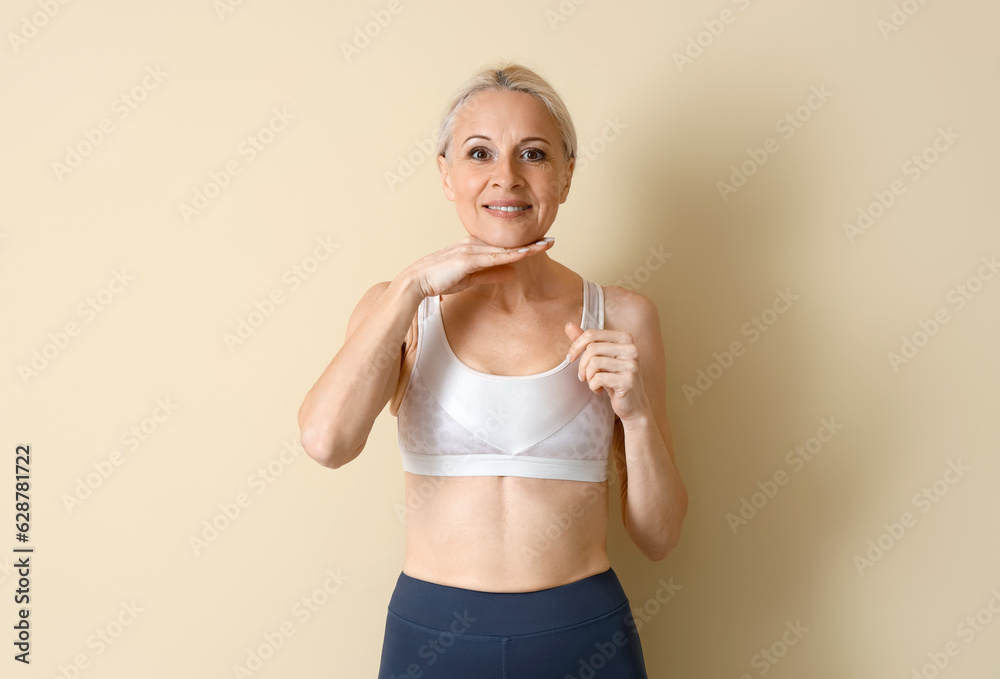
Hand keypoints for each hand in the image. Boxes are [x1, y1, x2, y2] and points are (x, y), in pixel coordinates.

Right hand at [403, 235, 554, 298]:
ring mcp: (470, 250)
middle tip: (552, 240)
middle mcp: (474, 244)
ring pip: (504, 248)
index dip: (523, 245)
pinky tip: (524, 254)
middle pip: (508, 243)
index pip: (503, 245)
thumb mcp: (470, 278)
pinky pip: (493, 257)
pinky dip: (510, 255)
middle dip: (530, 242)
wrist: (417, 281)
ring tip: (545, 245)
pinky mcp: (466, 259)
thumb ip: (490, 274)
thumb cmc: (440, 279)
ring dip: (525, 247)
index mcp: (474, 247)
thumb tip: (511, 273)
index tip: (541, 244)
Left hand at [564, 322, 649, 422]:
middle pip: (592, 348)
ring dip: (588, 377)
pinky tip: (599, 390)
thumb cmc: (614, 377)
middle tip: (583, 376)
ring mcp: (632, 364)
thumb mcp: (600, 357)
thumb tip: (568, 325)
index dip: (576, 346)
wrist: (632, 404)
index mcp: (625, 337)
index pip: (592, 334)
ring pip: (594, 363)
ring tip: (593, 383)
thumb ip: (586, 342)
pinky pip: (598, 378)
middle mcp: (631, 348)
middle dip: (581, 365)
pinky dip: (593, 386)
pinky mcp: (628, 381)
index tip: (570, 359)